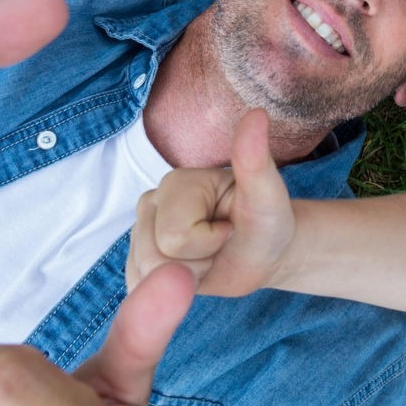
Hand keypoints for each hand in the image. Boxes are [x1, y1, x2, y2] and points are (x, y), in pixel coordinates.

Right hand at [127, 109, 294, 296]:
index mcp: (176, 181)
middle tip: (220, 243)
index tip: (230, 227)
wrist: (263, 254)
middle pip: (156, 258)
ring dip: (186, 277)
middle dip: (197, 261)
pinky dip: (170, 291)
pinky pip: (140, 288)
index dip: (210, 241)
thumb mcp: (268, 194)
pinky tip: (190, 271)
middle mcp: (150, 202)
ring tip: (208, 255)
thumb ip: (255, 158)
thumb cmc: (267, 221)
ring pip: (147, 275)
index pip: (176, 235)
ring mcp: (140, 232)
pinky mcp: (137, 261)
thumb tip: (257, 114)